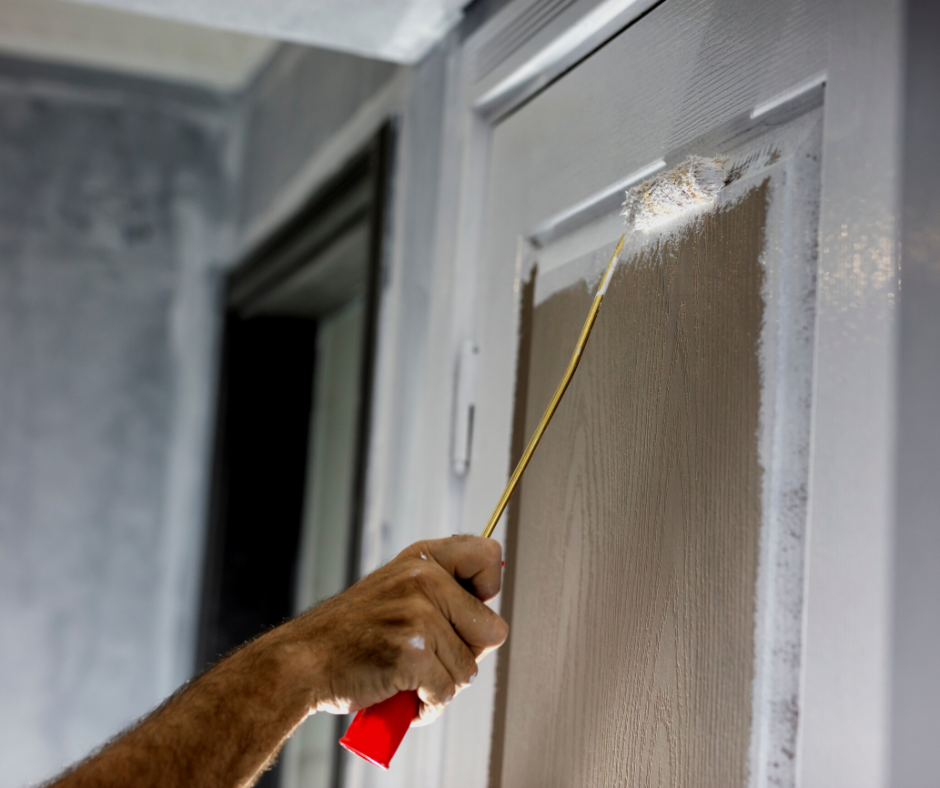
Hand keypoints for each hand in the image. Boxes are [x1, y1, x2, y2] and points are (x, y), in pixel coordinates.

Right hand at [274, 535, 507, 724]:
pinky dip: (427, 705)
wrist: (303, 661)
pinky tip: (402, 695)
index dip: (487, 589)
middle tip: (431, 658)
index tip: (466, 609)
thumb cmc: (351, 634)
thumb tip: (488, 619)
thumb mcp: (396, 588)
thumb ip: (439, 591)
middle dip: (466, 654)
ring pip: (468, 669)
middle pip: (491, 629)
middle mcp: (424, 579)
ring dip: (442, 685)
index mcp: (424, 558)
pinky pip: (445, 692)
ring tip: (410, 678)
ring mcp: (418, 615)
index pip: (488, 553)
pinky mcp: (412, 653)